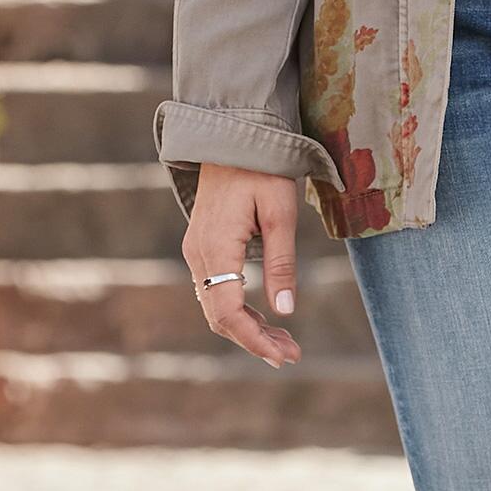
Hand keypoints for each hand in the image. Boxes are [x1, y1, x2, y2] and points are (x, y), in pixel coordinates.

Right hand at [182, 164, 302, 368]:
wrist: (232, 135)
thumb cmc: (262, 169)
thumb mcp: (282, 215)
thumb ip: (282, 264)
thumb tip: (285, 312)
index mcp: (216, 248)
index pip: (228, 312)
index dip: (254, 340)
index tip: (284, 356)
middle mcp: (198, 254)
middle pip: (220, 316)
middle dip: (255, 340)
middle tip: (292, 354)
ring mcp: (198, 251)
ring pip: (217, 307)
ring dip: (249, 328)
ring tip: (286, 342)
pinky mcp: (204, 247)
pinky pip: (217, 291)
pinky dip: (240, 311)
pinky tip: (266, 319)